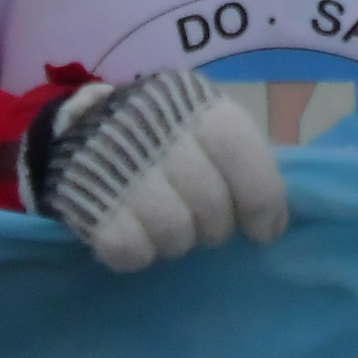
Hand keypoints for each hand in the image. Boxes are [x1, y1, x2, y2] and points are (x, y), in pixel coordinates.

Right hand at [18, 69, 290, 272]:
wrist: (83, 127)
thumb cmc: (166, 131)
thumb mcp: (207, 122)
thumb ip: (242, 159)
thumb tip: (275, 221)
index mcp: (197, 105)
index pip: (240, 153)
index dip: (262, 200)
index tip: (265, 231)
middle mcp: (160, 133)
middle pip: (211, 205)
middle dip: (216, 226)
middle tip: (206, 223)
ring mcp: (121, 170)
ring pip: (175, 233)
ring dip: (178, 240)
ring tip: (169, 223)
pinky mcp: (90, 205)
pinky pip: (132, 251)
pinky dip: (140, 251)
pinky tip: (137, 231)